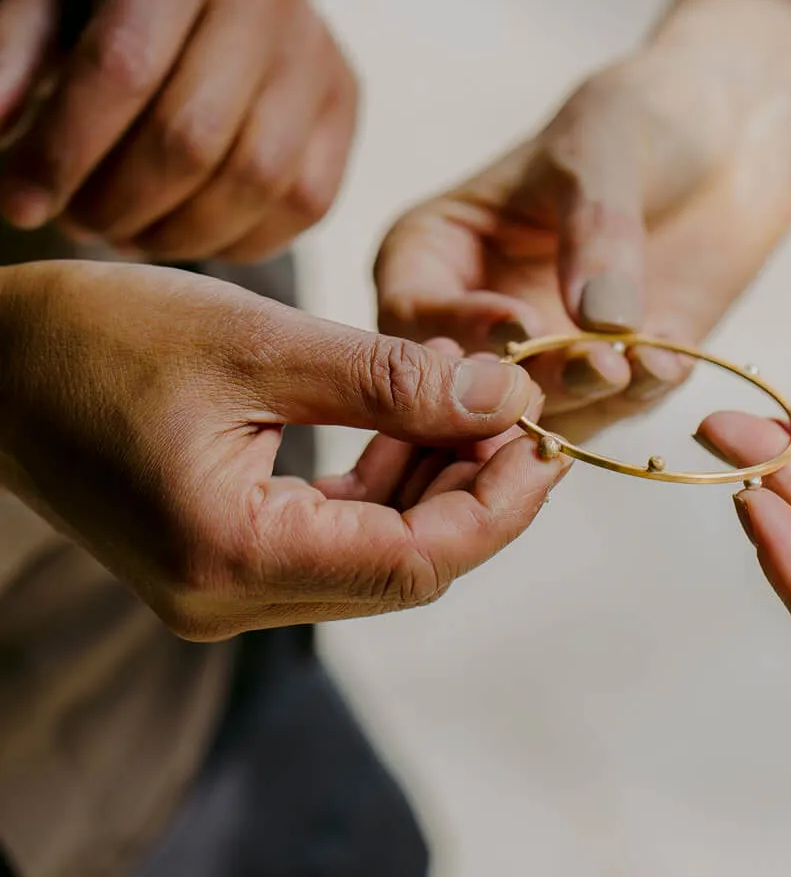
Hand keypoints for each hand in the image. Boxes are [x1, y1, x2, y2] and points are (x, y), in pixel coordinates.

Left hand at [0, 0, 353, 260]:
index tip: (20, 205)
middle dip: (120, 202)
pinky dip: (239, 239)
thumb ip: (12, 60)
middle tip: (81, 220)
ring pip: (255, 181)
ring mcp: (319, 59)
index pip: (121, 68)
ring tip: (131, 230)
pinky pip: (301, 204)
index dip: (64, 152)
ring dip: (179, 233)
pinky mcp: (347, 112)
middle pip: (192, 137)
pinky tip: (192, 230)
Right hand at [0, 261, 568, 639]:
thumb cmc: (103, 336)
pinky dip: (388, 484)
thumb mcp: (262, 341)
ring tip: (478, 405)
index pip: (414, 565)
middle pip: (405, 568)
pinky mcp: (225, 556)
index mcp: (229, 556)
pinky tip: (416, 423)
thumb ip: (391, 380)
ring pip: (378, 553)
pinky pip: (337, 534)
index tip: (545, 437)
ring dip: (437, 484)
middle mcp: (227, 597)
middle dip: (478, 492)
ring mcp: (224, 585)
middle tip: (525, 414)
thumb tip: (504, 398)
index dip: (498, 505)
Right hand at [376, 26, 790, 443]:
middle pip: (476, 378)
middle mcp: (482, 314)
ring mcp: (548, 349)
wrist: (725, 134)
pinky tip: (669, 360)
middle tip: (581, 367)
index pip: (412, 310)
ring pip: (545, 406)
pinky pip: (617, 405)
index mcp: (439, 253)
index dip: (454, 329)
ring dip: (587, 397)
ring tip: (628, 367)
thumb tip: (600, 321)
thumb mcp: (602, 153)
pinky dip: (641, 393)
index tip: (517, 325)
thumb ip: (595, 231)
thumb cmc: (638, 119)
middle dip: (528, 380)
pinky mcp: (614, 371)